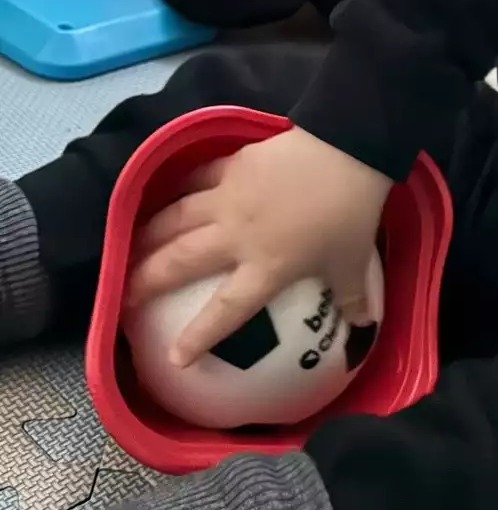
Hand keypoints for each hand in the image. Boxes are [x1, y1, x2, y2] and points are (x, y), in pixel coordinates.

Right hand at [125, 126, 391, 365]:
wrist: (347, 149)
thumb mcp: (353, 263)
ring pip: (175, 219)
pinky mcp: (232, 165)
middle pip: (180, 262)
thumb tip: (364, 326)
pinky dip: (177, 189)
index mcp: (265, 267)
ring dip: (147, 236)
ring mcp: (228, 198)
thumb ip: (353, 298)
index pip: (225, 310)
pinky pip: (195, 180)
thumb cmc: (349, 212)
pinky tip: (166, 196)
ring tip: (127, 249)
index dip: (197, 337)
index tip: (173, 359)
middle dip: (145, 282)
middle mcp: (236, 236)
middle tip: (121, 298)